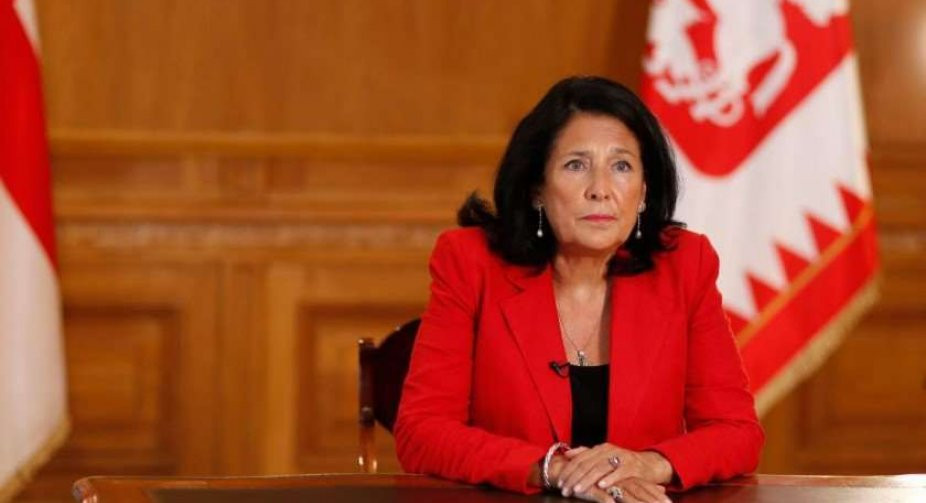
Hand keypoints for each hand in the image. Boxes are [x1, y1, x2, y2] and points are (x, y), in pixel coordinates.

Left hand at [555, 443, 672, 499]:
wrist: (649, 464)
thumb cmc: (624, 463)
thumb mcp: (604, 456)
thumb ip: (586, 454)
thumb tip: (567, 454)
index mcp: (600, 448)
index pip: (579, 459)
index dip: (568, 470)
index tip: (560, 482)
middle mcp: (608, 450)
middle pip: (587, 464)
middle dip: (574, 478)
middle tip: (565, 489)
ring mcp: (620, 457)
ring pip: (599, 468)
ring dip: (587, 480)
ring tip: (578, 489)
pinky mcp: (631, 466)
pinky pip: (619, 473)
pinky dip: (609, 479)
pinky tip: (602, 486)